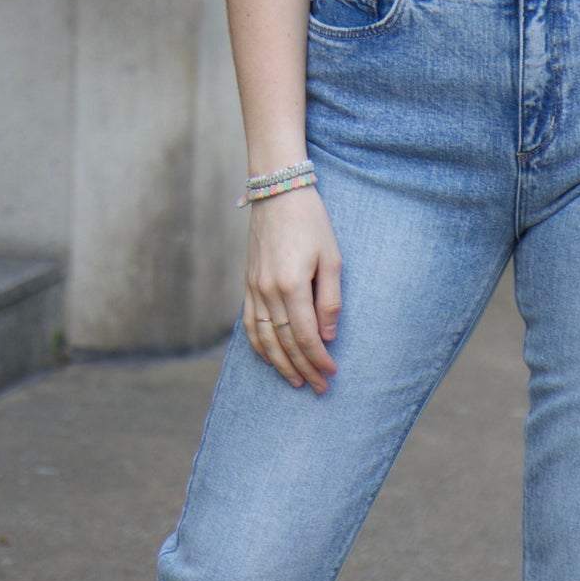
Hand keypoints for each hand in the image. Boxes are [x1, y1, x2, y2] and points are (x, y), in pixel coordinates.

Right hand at [243, 187, 342, 392]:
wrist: (277, 193)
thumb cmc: (311, 222)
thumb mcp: (332, 258)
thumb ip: (330, 299)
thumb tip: (328, 335)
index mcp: (292, 285)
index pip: (305, 335)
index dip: (319, 358)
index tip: (332, 373)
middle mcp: (268, 291)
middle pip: (285, 342)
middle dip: (304, 368)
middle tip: (319, 387)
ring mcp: (254, 289)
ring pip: (264, 338)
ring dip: (280, 364)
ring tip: (296, 381)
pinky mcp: (247, 284)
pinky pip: (249, 323)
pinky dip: (259, 346)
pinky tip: (270, 359)